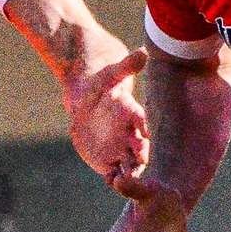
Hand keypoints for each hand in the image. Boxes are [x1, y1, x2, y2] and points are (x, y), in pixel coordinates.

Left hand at [65, 45, 150, 184]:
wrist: (86, 102)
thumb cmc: (100, 86)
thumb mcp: (110, 75)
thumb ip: (126, 66)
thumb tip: (143, 51)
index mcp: (133, 115)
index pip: (142, 122)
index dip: (144, 128)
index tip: (144, 134)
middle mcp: (131, 135)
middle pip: (141, 148)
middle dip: (140, 154)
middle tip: (139, 161)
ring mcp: (121, 150)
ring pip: (130, 165)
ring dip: (130, 173)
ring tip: (126, 179)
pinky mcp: (108, 161)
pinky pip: (114, 173)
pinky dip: (114, 178)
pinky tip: (109, 180)